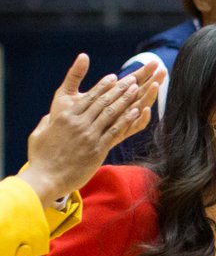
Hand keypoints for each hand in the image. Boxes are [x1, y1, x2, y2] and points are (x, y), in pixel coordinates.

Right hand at [20, 56, 165, 205]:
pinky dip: (127, 119)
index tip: (114, 77)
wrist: (45, 178)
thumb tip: (50, 118)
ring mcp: (89, 135)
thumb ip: (47, 123)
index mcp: (64, 117)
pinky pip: (116, 131)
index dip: (103, 86)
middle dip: (119, 89)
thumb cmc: (41, 158)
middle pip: (102, 101)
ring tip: (137, 89)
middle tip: (132, 78)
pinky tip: (137, 111)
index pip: (88, 97)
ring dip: (126, 100)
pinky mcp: (97, 149)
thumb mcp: (39, 135)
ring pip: (111, 113)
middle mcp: (78, 123)